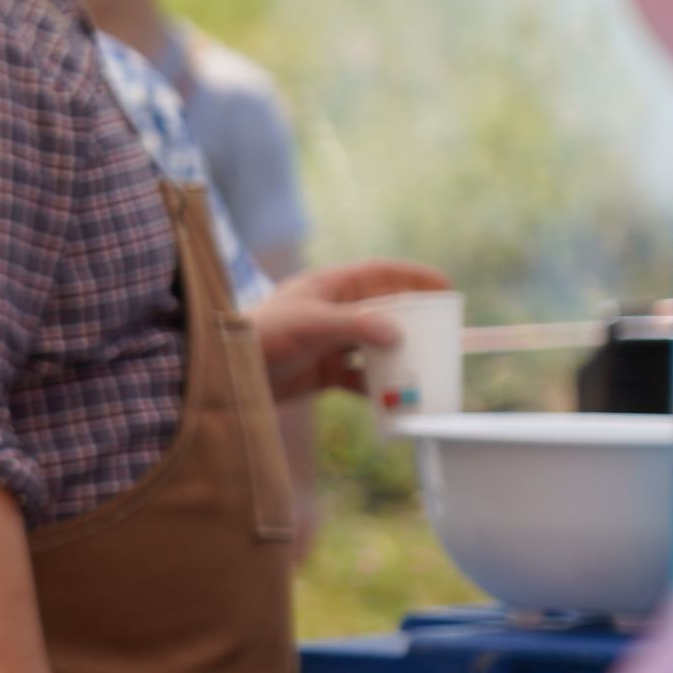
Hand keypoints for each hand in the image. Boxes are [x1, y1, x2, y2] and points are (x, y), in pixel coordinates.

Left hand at [254, 259, 446, 401]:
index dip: (413, 277)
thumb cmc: (263, 334)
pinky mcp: (321, 372)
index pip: (379, 274)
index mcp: (328, 287)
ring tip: (425, 367)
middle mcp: (331, 312)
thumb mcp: (312, 324)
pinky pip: (358, 378)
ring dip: (397, 357)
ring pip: (373, 347)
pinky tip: (394, 398)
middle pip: (382, 312)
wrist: (227, 372)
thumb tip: (398, 334)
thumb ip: (356, 325)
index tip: (445, 287)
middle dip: (412, 322)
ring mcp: (327, 343)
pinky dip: (376, 387)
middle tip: (443, 333)